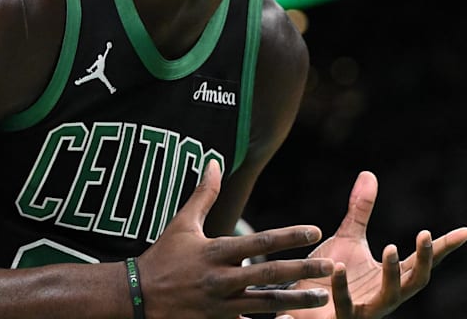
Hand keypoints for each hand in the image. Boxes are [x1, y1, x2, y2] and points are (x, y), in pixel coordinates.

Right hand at [138, 161, 337, 318]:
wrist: (136, 298)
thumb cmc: (162, 257)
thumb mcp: (182, 224)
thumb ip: (203, 195)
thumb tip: (214, 162)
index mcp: (215, 251)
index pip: (259, 241)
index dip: (288, 236)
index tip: (314, 231)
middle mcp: (221, 279)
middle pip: (269, 274)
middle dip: (302, 270)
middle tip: (330, 267)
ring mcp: (219, 305)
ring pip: (265, 304)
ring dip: (296, 302)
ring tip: (322, 299)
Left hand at [289, 171, 466, 318]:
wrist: (300, 306)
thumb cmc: (328, 276)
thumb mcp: (348, 240)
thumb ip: (361, 212)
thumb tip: (369, 174)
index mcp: (390, 276)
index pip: (422, 260)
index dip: (443, 247)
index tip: (466, 232)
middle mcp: (384, 295)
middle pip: (416, 280)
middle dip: (424, 259)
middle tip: (425, 234)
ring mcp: (366, 309)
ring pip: (389, 296)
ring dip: (392, 273)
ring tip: (390, 248)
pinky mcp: (340, 318)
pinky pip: (345, 305)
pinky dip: (342, 288)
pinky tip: (338, 268)